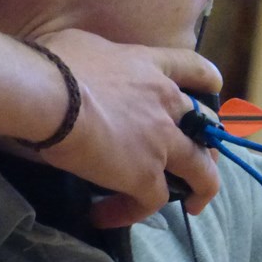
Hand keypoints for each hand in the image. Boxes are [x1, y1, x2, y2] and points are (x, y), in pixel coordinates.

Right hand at [33, 30, 221, 227]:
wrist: (49, 96)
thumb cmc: (56, 64)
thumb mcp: (89, 46)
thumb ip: (104, 60)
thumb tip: (89, 69)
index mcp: (151, 67)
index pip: (195, 68)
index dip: (208, 80)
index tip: (213, 90)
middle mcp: (166, 103)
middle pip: (206, 125)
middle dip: (209, 145)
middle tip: (199, 161)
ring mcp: (161, 141)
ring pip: (200, 171)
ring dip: (201, 189)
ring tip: (192, 204)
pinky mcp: (144, 175)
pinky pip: (153, 201)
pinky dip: (134, 211)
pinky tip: (108, 215)